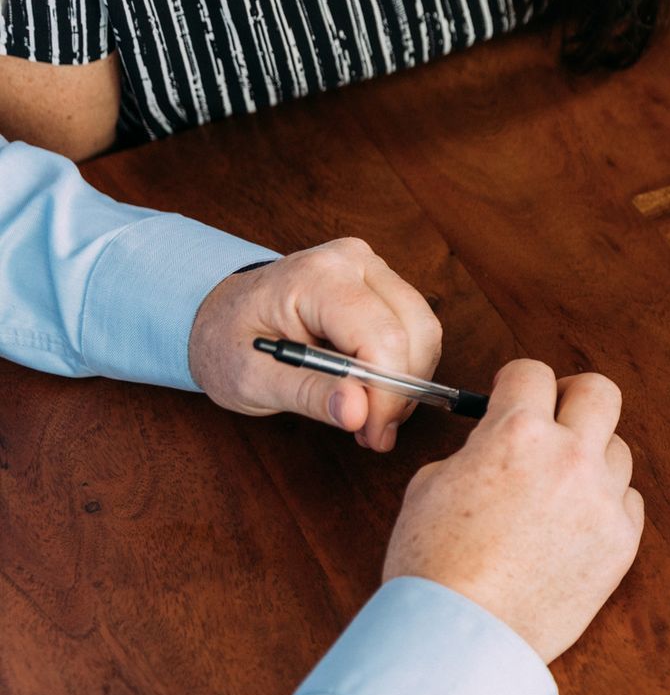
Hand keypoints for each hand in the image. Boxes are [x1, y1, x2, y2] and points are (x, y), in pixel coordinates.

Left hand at [187, 237, 442, 451]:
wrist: (220, 313)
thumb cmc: (227, 340)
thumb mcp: (251, 379)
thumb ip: (306, 394)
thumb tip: (358, 412)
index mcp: (316, 277)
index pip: (381, 336)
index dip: (387, 392)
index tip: (372, 432)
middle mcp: (354, 261)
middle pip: (415, 330)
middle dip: (403, 391)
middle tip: (374, 432)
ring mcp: (373, 269)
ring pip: (424, 331)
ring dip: (407, 383)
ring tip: (370, 417)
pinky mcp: (383, 285)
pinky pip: (415, 330)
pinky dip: (403, 369)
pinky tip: (372, 393)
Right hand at [381, 361, 644, 663]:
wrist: (461, 637)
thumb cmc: (434, 567)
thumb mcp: (431, 484)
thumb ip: (477, 450)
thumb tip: (496, 442)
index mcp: (516, 433)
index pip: (533, 372)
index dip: (517, 383)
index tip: (514, 396)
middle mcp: (569, 457)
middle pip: (600, 391)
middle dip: (573, 397)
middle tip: (556, 418)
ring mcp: (602, 500)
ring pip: (617, 450)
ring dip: (589, 458)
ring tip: (556, 489)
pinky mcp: (622, 542)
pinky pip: (628, 502)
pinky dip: (605, 505)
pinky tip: (573, 526)